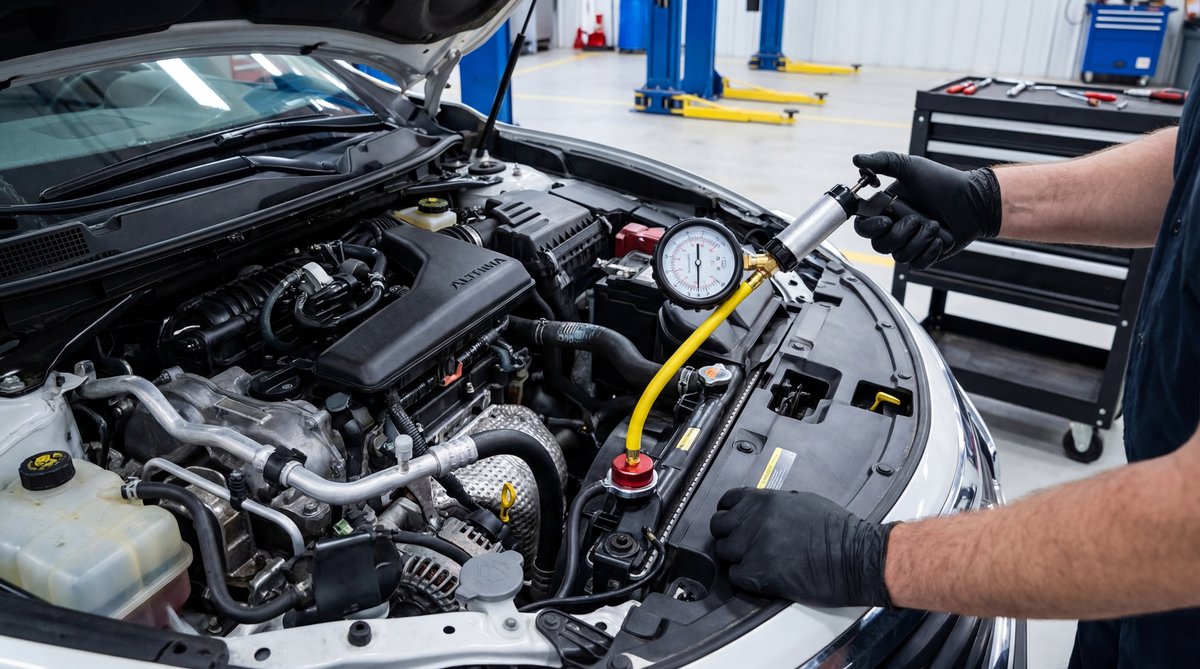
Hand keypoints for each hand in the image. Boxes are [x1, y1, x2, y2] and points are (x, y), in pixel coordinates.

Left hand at [709, 488, 895, 607]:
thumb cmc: (839, 531)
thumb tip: (762, 510)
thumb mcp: (804, 501)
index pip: (727, 500)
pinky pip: (735, 576)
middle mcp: (755, 520)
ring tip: (754, 561)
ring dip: (736, 557)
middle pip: (719, 526)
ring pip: (724, 551)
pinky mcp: (758, 573)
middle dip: (728, 534)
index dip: (728, 512)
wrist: (856, 557)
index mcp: (765, 500)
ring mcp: (754, 546)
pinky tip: (761, 575)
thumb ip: (775, 504)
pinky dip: (745, 578)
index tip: (731, 520)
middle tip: (740, 543)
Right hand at [852, 152, 1002, 268]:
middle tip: (917, 219)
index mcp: (886, 210)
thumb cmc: (943, 182)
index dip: (870, 228)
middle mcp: (895, 228)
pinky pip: (917, 264)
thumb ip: (882, 162)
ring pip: (899, 256)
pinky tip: (939, 238)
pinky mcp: (925, 255)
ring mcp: (910, 243)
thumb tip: (857, 159)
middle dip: (901, 233)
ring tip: (934, 225)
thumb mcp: (910, 167)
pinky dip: (929, 251)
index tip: (885, 221)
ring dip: (919, 240)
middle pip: (880, 246)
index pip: (863, 227)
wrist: (973, 200)